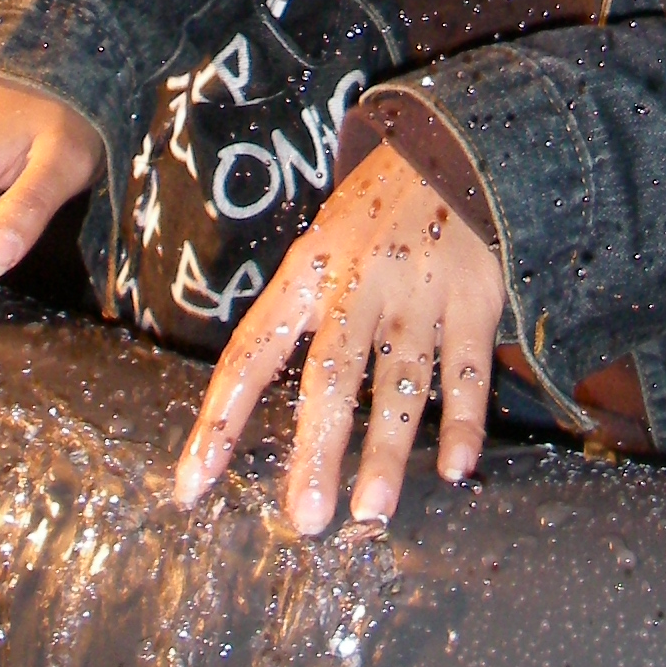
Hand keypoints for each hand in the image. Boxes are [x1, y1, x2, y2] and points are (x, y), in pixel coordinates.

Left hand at [172, 143, 505, 535]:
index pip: (250, 353)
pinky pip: (466, 368)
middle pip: (331, 374)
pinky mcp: (473, 298)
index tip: (191, 486)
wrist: (446, 149)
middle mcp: (357, 285)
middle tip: (305, 517)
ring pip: (401, 379)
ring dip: (387, 449)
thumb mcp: (316, 252)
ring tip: (372, 512)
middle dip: (318, 448)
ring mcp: (417, 292)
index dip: (220, 420)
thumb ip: (293, 321)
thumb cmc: (368, 219)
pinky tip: (455, 468)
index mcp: (305, 275)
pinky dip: (464, 419)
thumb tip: (246, 409)